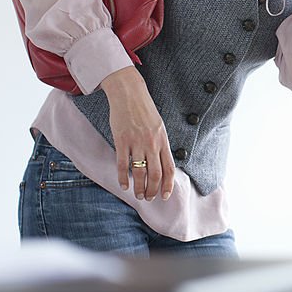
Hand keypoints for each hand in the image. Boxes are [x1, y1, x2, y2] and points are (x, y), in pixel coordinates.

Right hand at [100, 66, 174, 200]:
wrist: (129, 93)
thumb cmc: (144, 109)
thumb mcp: (158, 126)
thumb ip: (160, 143)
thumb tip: (161, 162)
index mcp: (163, 140)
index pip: (169, 168)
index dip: (168, 184)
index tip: (165, 195)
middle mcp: (152, 143)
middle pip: (155, 174)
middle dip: (153, 190)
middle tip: (149, 198)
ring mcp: (137, 142)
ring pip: (140, 172)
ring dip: (139, 187)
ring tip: (138, 195)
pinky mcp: (122, 140)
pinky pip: (123, 164)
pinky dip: (123, 177)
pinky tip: (124, 185)